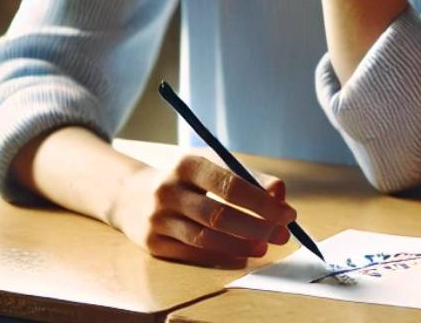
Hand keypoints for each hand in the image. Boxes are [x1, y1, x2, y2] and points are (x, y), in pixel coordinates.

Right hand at [108, 153, 295, 267]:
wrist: (132, 195)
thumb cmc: (186, 179)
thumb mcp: (214, 165)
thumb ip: (250, 177)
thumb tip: (280, 195)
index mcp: (187, 164)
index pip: (230, 186)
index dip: (261, 203)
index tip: (287, 213)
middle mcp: (168, 191)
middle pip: (218, 215)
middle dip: (256, 227)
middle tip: (282, 234)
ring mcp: (157, 219)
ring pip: (205, 238)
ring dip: (241, 245)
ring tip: (265, 247)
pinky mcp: (152, 244)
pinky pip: (192, 253)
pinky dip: (220, 256)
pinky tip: (242, 254)